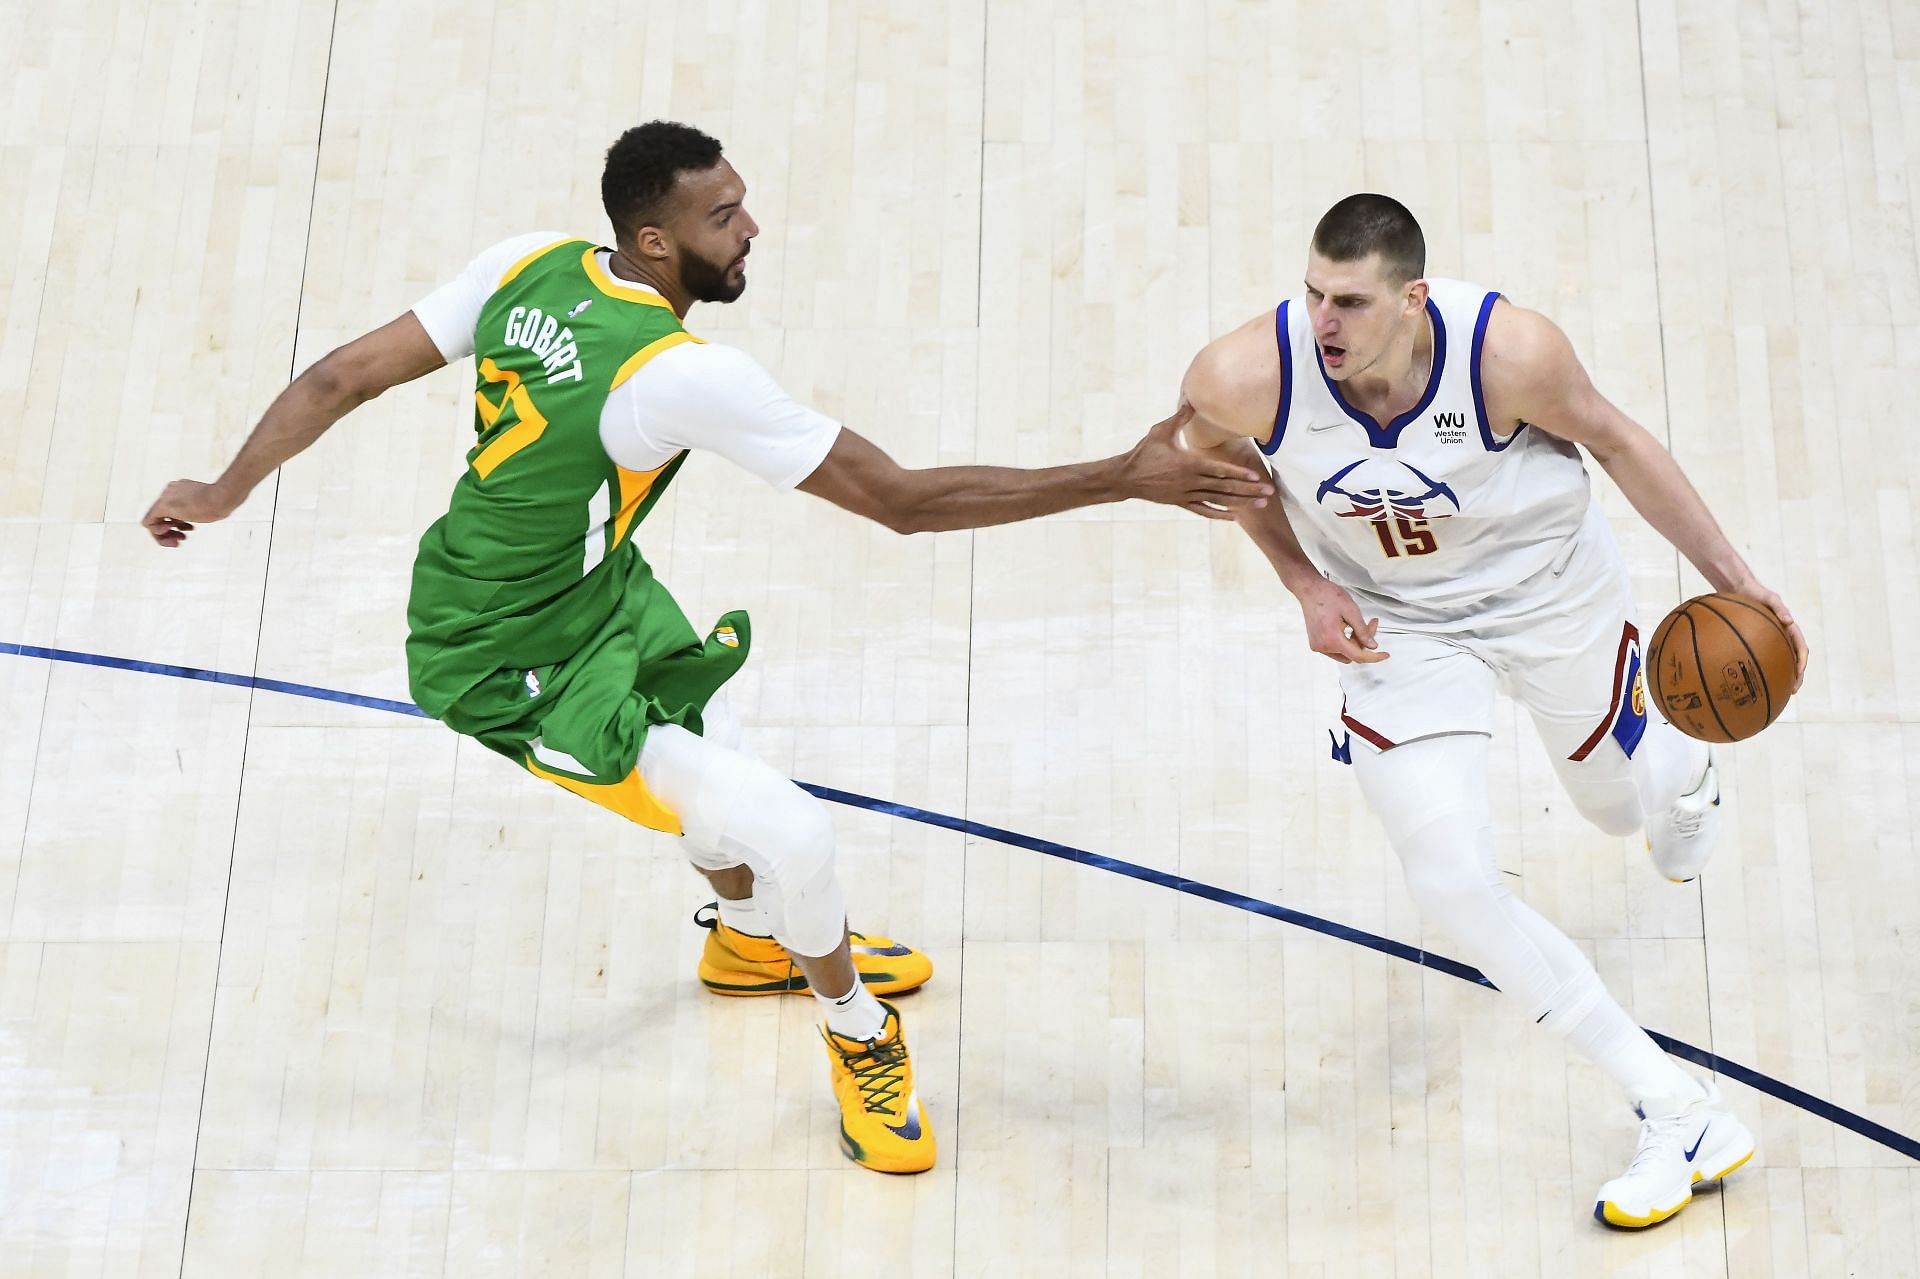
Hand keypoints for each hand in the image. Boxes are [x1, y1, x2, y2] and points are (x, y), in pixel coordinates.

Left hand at [143, 479, 239, 546]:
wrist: (222, 497)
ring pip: (154, 520)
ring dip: (165, 534)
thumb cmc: (222, 502)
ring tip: (177, 542)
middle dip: (171, 531)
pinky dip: (157, 532)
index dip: (178, 523)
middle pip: (161, 515)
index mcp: (180, 490)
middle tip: (181, 540)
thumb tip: (212, 512)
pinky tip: (170, 532)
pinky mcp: (163, 506)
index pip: (171, 510)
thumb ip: (203, 508)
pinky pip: (149, 522)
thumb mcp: (210, 505)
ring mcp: (165, 497)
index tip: (189, 530)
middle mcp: (169, 492)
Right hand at [1119, 403, 1274, 519]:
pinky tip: (1234, 517)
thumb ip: (1180, 417)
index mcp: (1188, 464)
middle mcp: (1190, 482)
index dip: (1238, 473)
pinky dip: (1219, 514)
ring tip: (1260, 504)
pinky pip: (1203, 511)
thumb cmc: (1144, 451)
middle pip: (1224, 488)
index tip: (1256, 476)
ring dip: (1240, 503)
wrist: (1126, 477)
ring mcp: (1186, 495)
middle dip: (1248, 490)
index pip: (1219, 470)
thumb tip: (1194, 400)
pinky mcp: (1180, 503)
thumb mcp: (1161, 430)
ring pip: (1218, 501)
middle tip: (1269, 494)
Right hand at [1297, 577, 1387, 663]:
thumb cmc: (1328, 596)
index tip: (1385, 655)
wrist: (1310, 590)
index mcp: (1332, 639)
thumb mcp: (1351, 610)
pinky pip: (1335, 649)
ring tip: (1357, 624)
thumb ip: (1362, 630)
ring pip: (1344, 653)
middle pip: (1352, 654)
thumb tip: (1372, 646)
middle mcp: (1323, 646)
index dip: (1374, 657)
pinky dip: (1344, 641)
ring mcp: (1318, 646)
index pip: (1357, 656)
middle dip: (1363, 642)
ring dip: (1354, 642)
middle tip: (1371, 623)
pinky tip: (1347, 627)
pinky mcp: (1316, 643)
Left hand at [1722, 578, 1808, 691]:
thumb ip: (1779, 608)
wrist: (1740, 589)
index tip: (1799, 674)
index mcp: (1789, 628)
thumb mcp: (1770, 598)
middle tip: (1792, 690)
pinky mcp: (1759, 641)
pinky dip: (1763, 667)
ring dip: (1782, 675)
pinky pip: (1763, 657)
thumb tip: (1789, 621)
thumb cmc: (1756, 593)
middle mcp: (1782, 636)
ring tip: (1778, 691)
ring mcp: (1771, 639)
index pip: (1801, 648)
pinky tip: (1753, 679)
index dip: (1802, 662)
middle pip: (1793, 659)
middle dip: (1796, 675)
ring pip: (1780, 661)